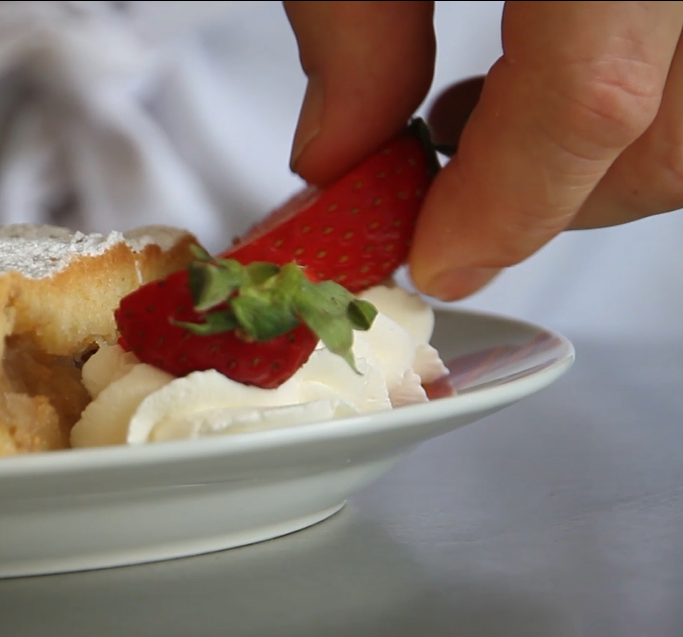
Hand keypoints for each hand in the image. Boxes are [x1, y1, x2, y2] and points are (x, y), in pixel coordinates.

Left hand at [283, 1, 682, 300]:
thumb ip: (353, 29)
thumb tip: (333, 154)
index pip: (589, 103)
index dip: (503, 207)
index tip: (435, 261)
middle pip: (668, 139)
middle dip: (558, 208)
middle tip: (452, 219)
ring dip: (589, 159)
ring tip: (473, 137)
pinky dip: (617, 94)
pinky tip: (522, 74)